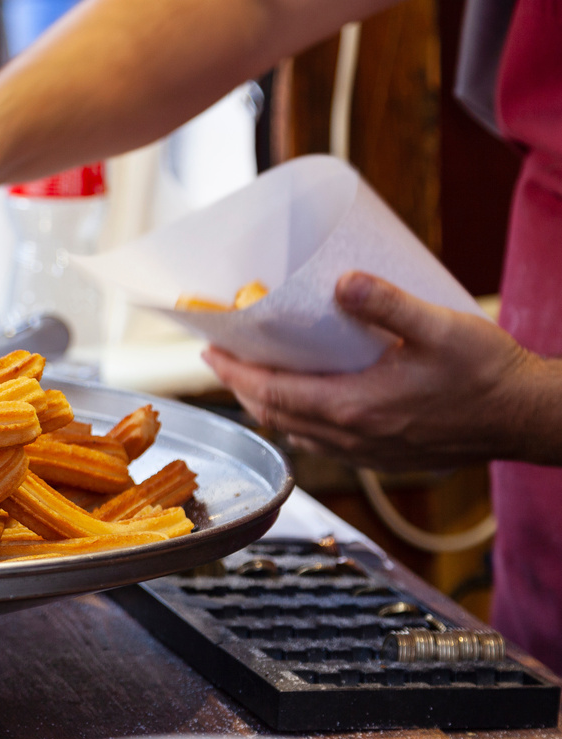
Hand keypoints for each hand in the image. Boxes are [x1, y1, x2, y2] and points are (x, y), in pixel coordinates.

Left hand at [202, 271, 545, 469]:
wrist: (528, 418)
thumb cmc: (488, 373)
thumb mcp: (439, 327)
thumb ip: (387, 303)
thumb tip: (341, 280)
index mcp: (355, 408)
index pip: (272, 393)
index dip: (234, 373)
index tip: (210, 351)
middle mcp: (353, 437)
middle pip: (275, 415)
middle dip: (241, 387)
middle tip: (221, 358)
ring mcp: (368, 453)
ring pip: (296, 432)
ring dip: (268, 405)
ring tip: (252, 376)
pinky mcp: (384, 457)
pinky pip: (323, 442)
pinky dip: (298, 421)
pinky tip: (303, 402)